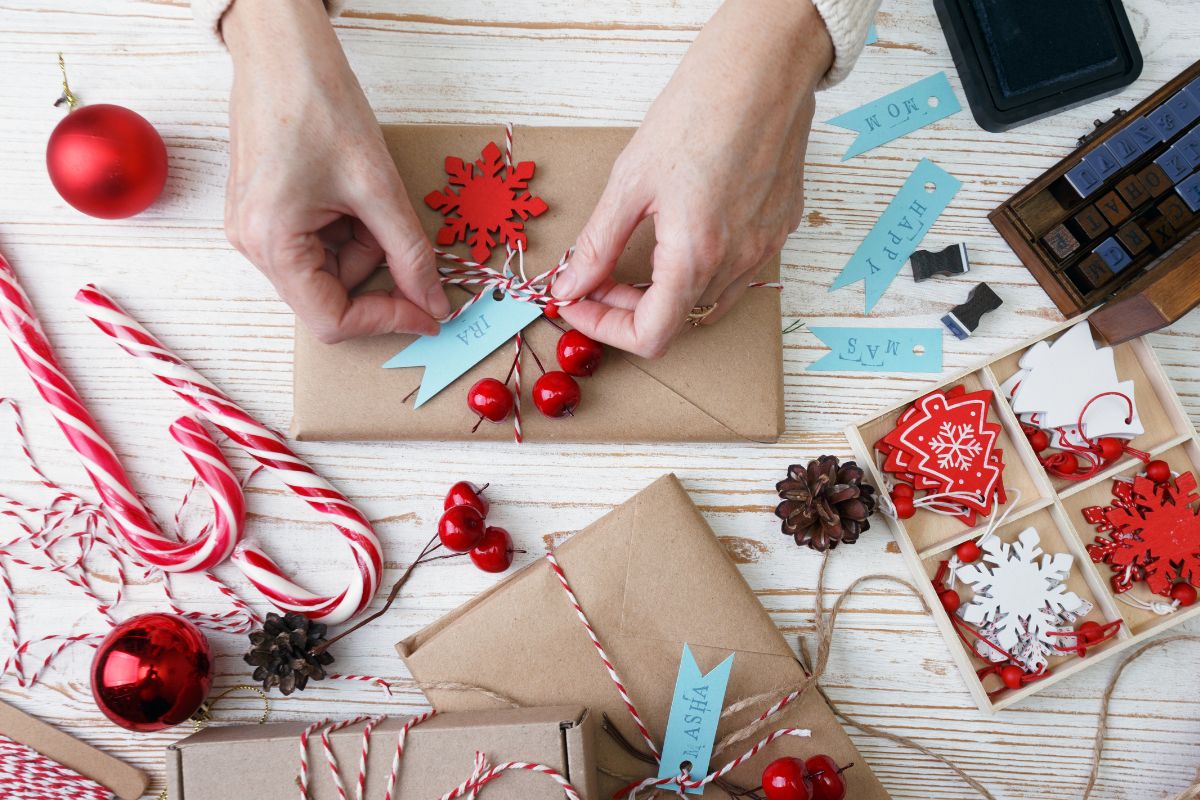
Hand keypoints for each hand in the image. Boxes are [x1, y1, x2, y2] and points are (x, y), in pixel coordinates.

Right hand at [223, 0, 449, 343]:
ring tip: (367, 194)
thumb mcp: (379, 188)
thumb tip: (434, 303)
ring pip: (327, 270)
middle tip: (400, 231)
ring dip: (363, 246)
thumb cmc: (318, 104)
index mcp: (272, 244)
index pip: (333, 320)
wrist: (282, 52)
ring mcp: (254, 230)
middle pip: (329, 297)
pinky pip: (315, 246)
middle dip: (376, 271)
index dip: (387, 320)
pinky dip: (346, 230)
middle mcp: (253, 245)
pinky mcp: (263, 214)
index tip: (429, 311)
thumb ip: (410, 255)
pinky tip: (350, 192)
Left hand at [552, 0, 832, 358]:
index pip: (650, 337)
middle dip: (628, 308)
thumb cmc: (699, 111)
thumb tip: (570, 285)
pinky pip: (738, 272)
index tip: (580, 304)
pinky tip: (682, 236)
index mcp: (695, 256)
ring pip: (709, 301)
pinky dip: (701, 271)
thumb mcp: (630, 182)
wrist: (762, 68)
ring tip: (638, 260)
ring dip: (666, 294)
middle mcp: (737, 262)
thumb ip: (597, 245)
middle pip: (676, 321)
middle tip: (598, 275)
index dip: (605, 329)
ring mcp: (765, 247)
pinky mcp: (780, 227)